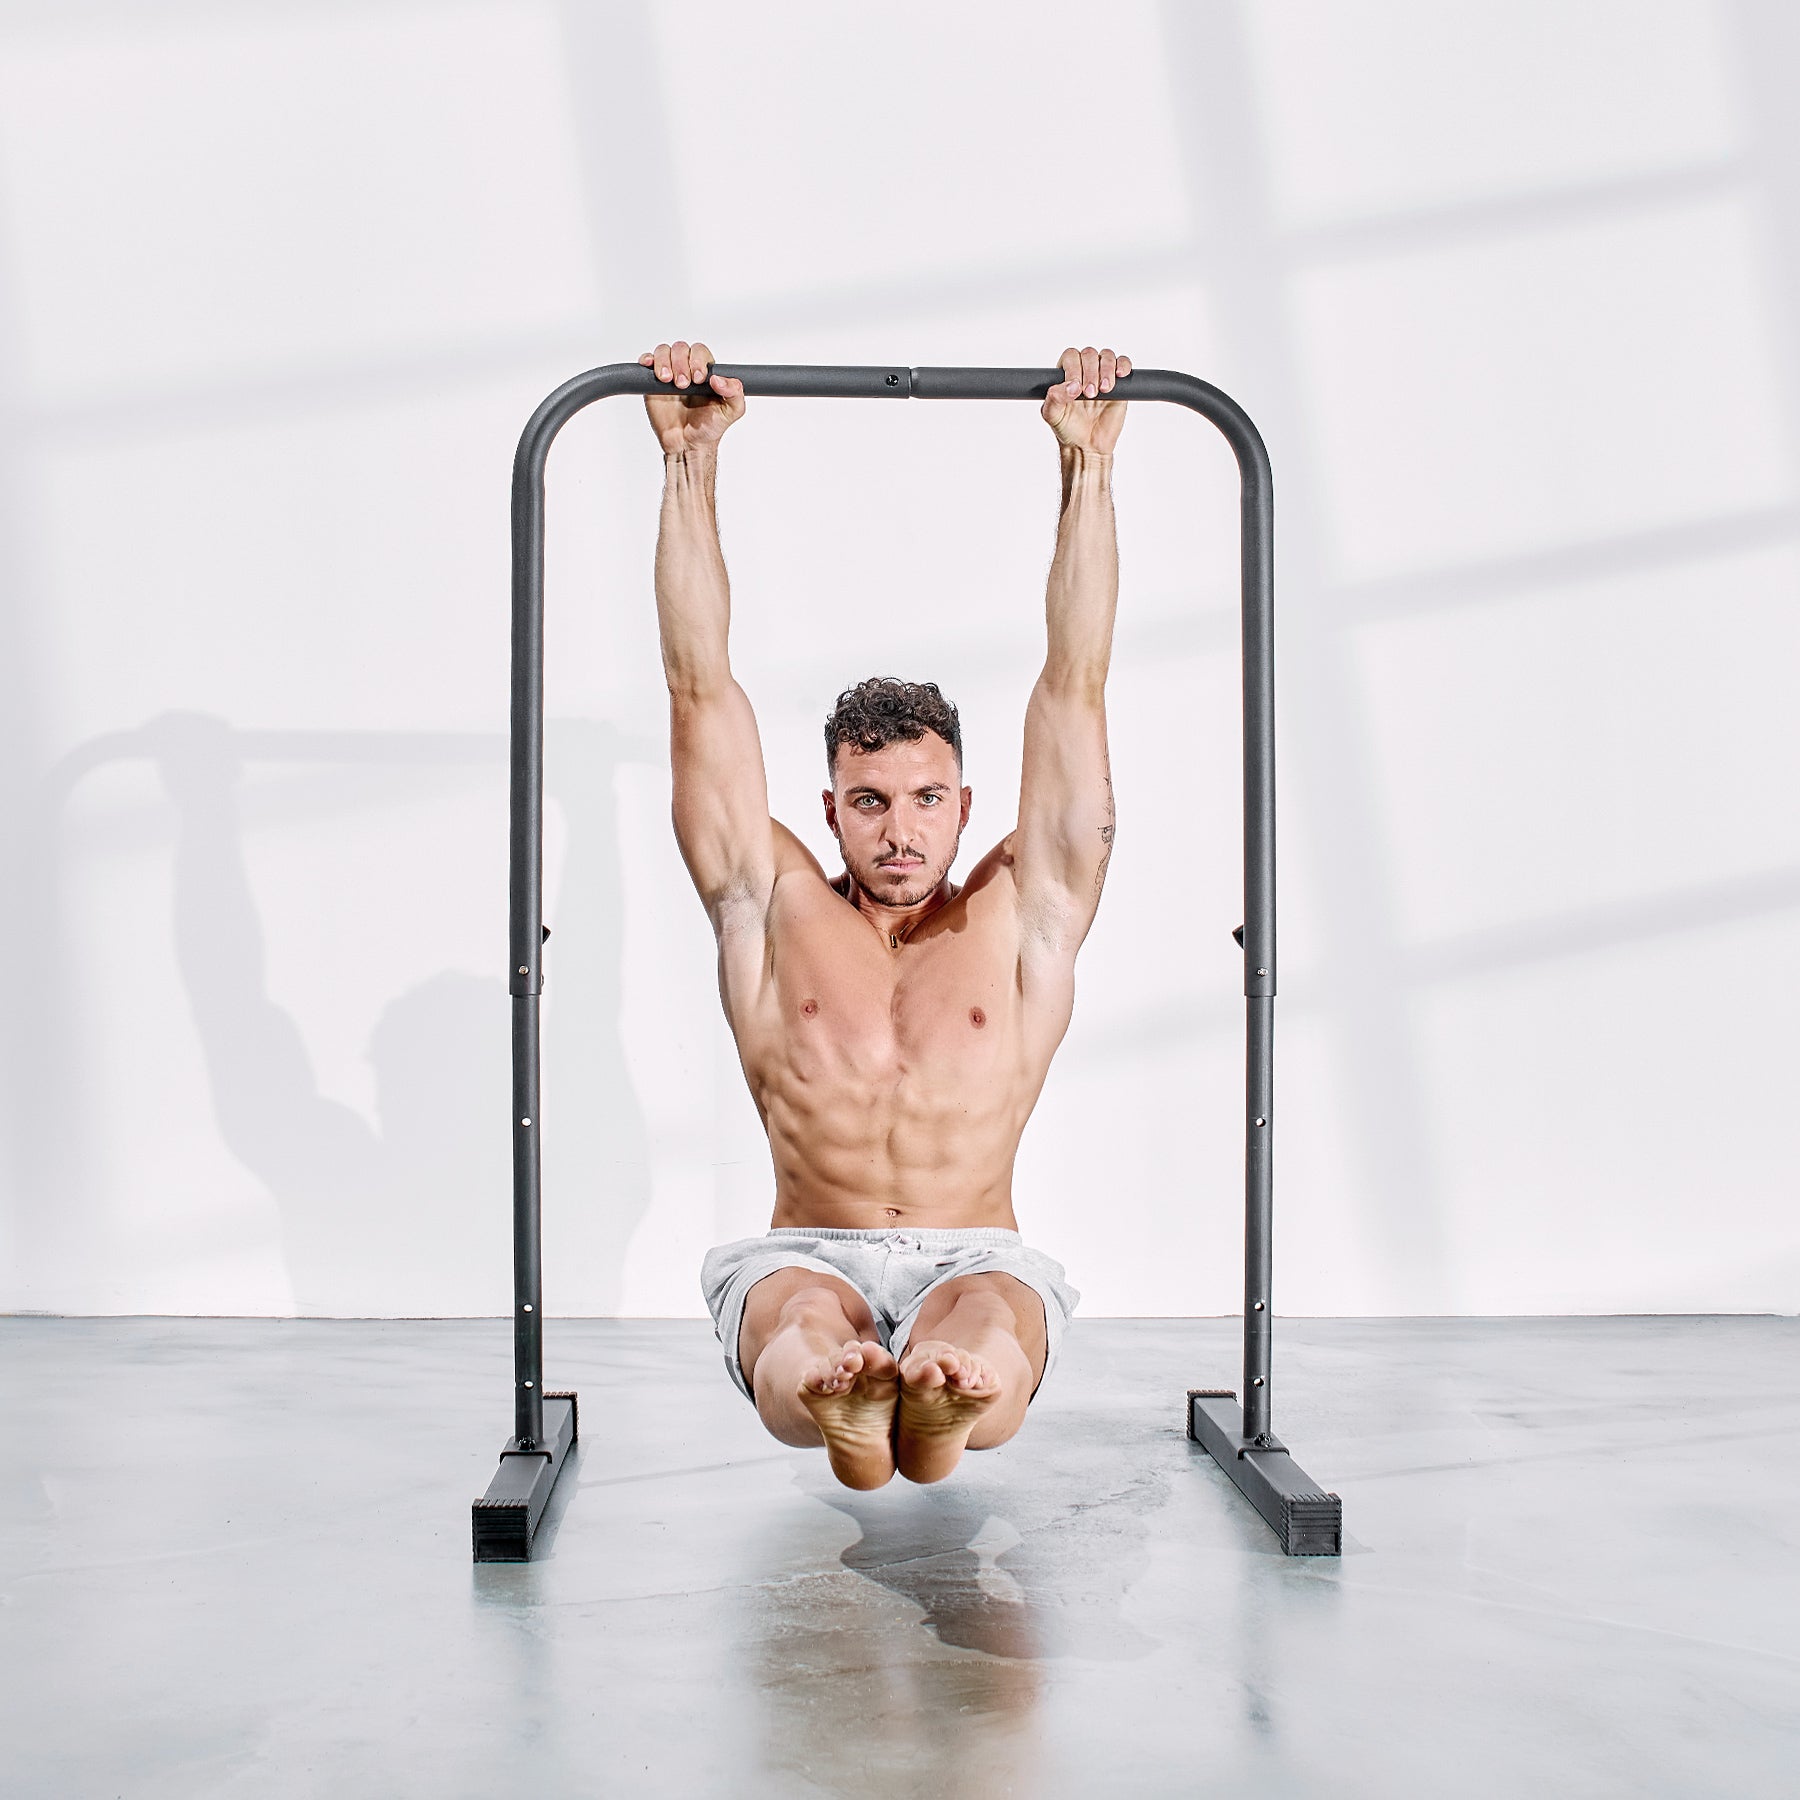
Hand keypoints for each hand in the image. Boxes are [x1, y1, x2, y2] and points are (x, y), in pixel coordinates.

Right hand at [639, 339, 744, 454]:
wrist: (687, 444)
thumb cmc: (708, 428)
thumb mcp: (731, 412)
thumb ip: (734, 393)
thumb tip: (718, 379)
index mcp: (706, 372)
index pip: (700, 352)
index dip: (698, 360)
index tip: (698, 379)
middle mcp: (687, 369)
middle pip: (681, 348)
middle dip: (681, 363)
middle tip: (682, 385)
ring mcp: (669, 373)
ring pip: (664, 351)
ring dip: (664, 362)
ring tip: (667, 380)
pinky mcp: (653, 382)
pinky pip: (648, 361)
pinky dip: (647, 359)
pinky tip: (650, 366)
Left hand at [1041, 345, 1130, 453]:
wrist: (1088, 445)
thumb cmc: (1068, 429)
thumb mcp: (1052, 415)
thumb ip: (1054, 398)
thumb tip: (1071, 386)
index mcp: (1065, 374)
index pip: (1071, 357)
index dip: (1074, 368)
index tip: (1076, 388)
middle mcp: (1084, 370)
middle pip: (1089, 354)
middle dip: (1090, 372)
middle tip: (1090, 394)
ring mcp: (1102, 374)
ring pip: (1106, 356)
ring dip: (1106, 369)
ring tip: (1104, 389)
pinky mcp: (1119, 382)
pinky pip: (1123, 364)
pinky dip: (1123, 365)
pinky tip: (1120, 375)